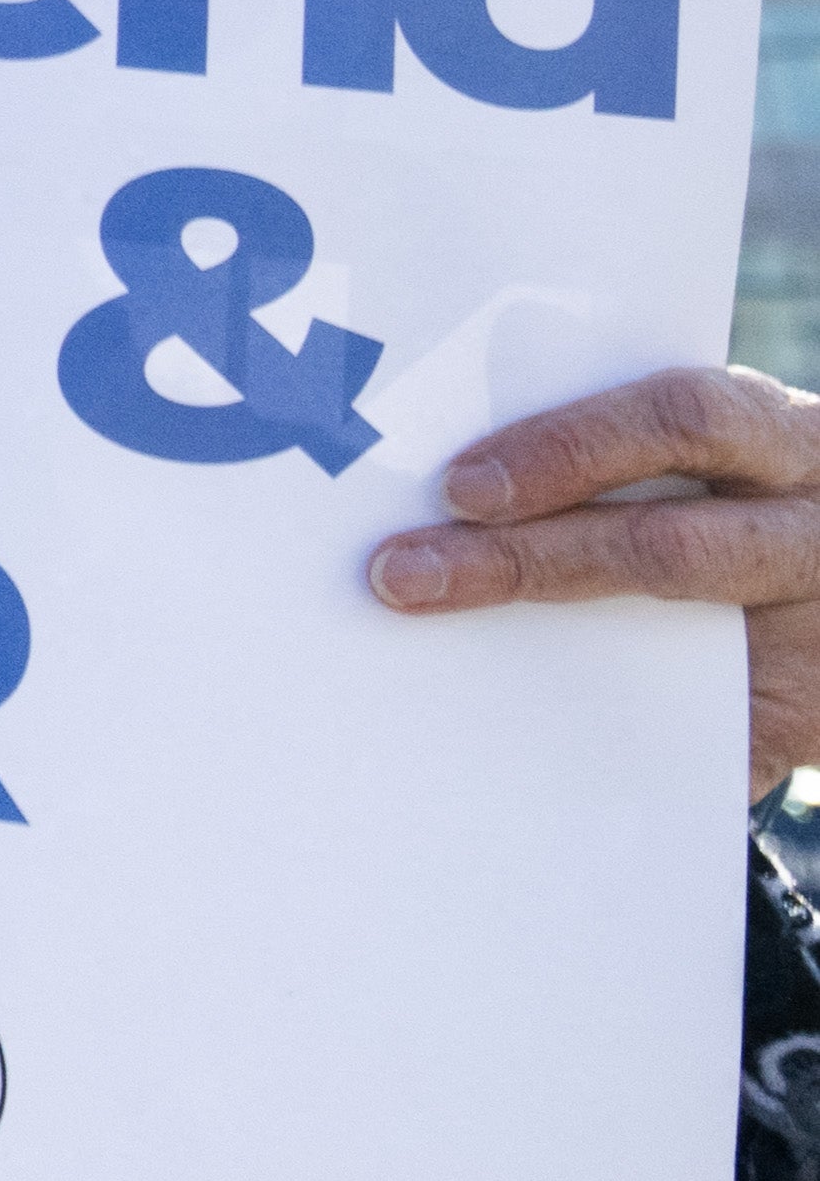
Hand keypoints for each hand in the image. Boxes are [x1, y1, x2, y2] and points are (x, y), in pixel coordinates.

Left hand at [368, 363, 819, 794]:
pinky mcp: (812, 715)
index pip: (683, 418)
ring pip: (687, 648)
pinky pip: (709, 741)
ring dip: (556, 666)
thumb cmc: (751, 495)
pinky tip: (527, 762)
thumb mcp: (721, 455)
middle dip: (524, 563)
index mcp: (781, 438)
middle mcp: (813, 529)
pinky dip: (620, 753)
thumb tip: (454, 483)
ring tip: (442, 671)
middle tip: (403, 576)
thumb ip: (623, 456)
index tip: (460, 484)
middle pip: (668, 547)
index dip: (570, 446)